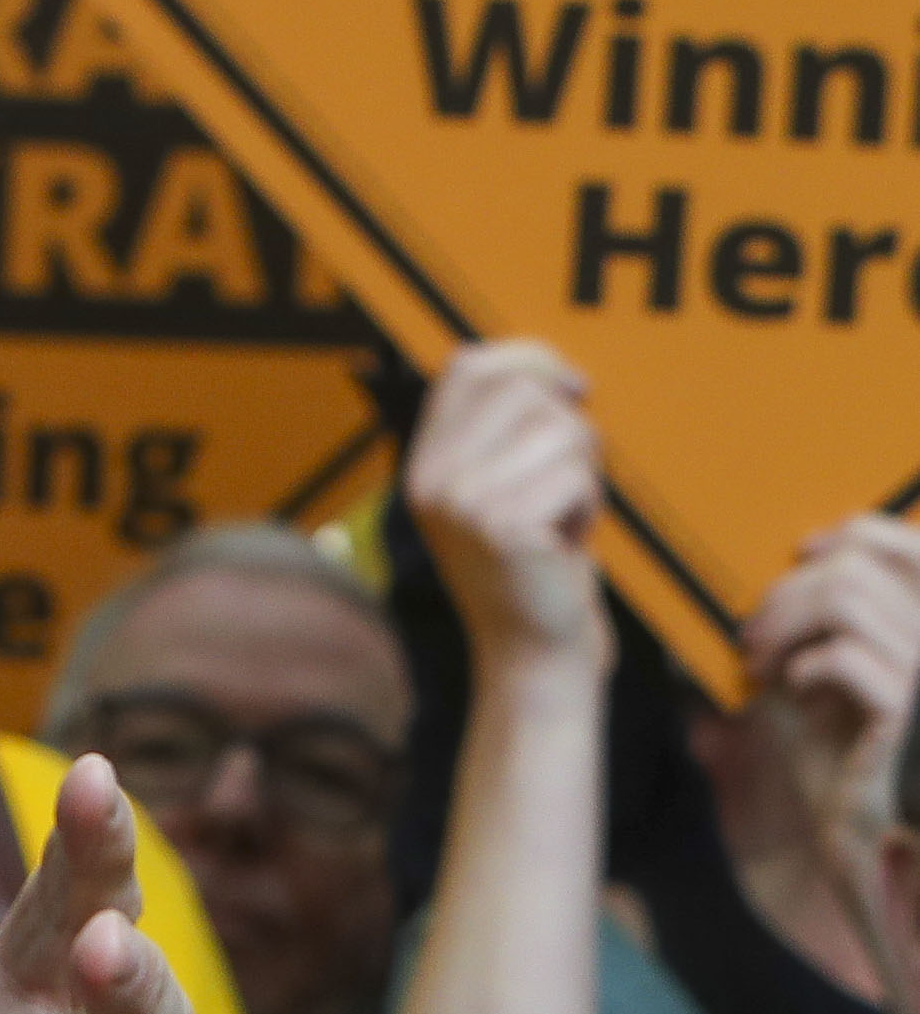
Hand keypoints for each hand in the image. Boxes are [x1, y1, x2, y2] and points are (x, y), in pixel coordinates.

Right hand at [407, 341, 606, 686]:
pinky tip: (568, 543)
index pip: (468, 367)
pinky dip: (590, 506)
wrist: (532, 655)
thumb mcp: (503, 492)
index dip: (529, 358)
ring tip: (563, 517)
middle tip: (568, 481)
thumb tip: (558, 372)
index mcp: (424, 462)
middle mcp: (431, 476)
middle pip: (525, 391)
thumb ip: (507, 434)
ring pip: (562, 431)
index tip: (573, 387)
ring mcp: (460, 501)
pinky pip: (578, 476)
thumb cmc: (536, 570)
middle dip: (570, 428)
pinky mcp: (502, 526)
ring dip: (585, 473)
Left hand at [748, 513, 919, 872]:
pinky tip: (794, 690)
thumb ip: (828, 631)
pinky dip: (804, 664)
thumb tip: (786, 574)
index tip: (802, 551)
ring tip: (760, 660)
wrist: (879, 843)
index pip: (913, 548)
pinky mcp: (910, 714)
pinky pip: (845, 656)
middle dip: (788, 590)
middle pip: (859, 568)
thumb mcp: (838, 685)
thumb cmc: (856, 760)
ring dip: (783, 622)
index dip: (853, 534)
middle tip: (754, 632)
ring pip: (846, 598)